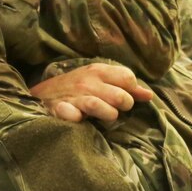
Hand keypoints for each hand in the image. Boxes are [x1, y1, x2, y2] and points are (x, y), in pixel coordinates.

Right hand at [30, 63, 153, 122]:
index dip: (132, 90)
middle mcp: (88, 82)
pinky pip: (70, 114)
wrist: (42, 94)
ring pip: (99, 106)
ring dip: (107, 115)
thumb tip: (149, 95)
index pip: (127, 78)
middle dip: (123, 105)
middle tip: (116, 108)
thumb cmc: (77, 88)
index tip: (126, 96)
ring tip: (106, 117)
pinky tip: (78, 119)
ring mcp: (74, 96)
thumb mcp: (100, 81)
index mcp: (99, 71)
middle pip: (120, 96)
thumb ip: (124, 86)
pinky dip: (75, 117)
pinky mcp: (60, 109)